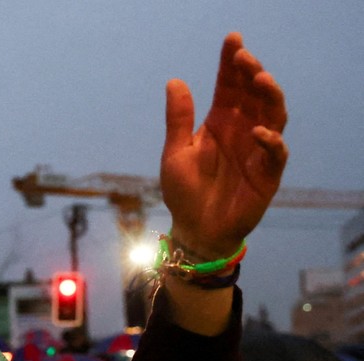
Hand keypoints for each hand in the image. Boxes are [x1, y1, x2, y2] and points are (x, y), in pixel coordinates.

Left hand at [160, 33, 287, 259]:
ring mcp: (257, 150)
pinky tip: (257, 131)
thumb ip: (178, 119)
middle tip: (243, 56)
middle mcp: (242, 130)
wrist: (194, 229)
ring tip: (259, 80)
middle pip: (254, 95)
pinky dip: (270, 141)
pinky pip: (276, 154)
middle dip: (251, 73)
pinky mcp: (267, 174)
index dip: (231, 63)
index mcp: (219, 122)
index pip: (229, 86)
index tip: (232, 40)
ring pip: (273, 115)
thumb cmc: (184, 192)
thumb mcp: (175, 152)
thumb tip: (175, 80)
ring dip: (269, 97)